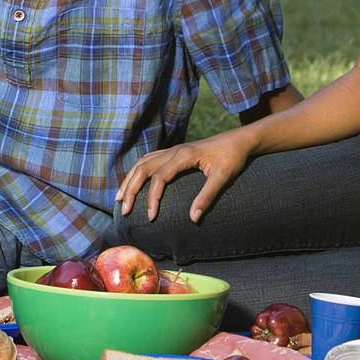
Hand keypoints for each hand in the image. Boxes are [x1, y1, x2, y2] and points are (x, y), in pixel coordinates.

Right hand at [115, 130, 256, 222]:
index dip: (151, 198)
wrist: (239, 140)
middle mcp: (174, 150)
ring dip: (129, 180)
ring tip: (120, 198)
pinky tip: (133, 183)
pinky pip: (149, 160)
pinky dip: (137, 172)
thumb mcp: (223, 177)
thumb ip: (207, 197)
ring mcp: (173, 150)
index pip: (159, 177)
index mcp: (184, 155)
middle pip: (143, 168)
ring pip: (142, 162)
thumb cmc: (233, 158)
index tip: (150, 217)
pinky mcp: (174, 152)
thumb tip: (193, 219)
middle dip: (130, 189)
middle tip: (124, 210)